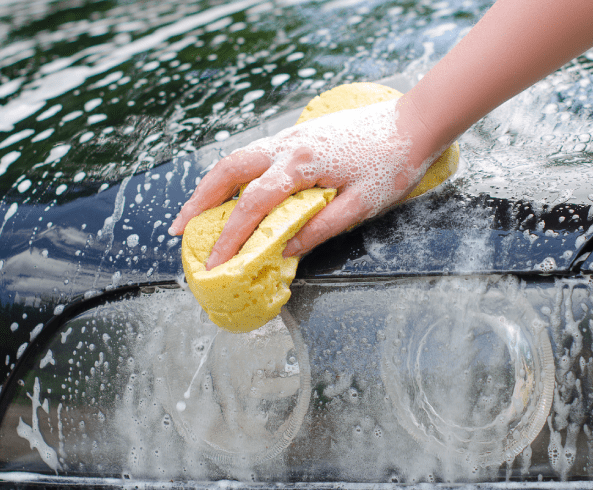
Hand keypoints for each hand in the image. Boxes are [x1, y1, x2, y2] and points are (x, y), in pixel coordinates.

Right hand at [168, 99, 434, 269]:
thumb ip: (320, 228)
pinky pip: (256, 153)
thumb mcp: (360, 206)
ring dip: (213, 185)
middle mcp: (288, 145)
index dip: (230, 236)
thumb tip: (283, 251)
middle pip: (228, 170)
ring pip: (238, 157)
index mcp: (302, 165)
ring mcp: (291, 136)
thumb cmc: (393, 165)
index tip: (214, 262)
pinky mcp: (299, 135)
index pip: (253, 204)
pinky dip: (236, 173)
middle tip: (178, 229)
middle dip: (199, 201)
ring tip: (197, 212)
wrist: (413, 123)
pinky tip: (235, 190)